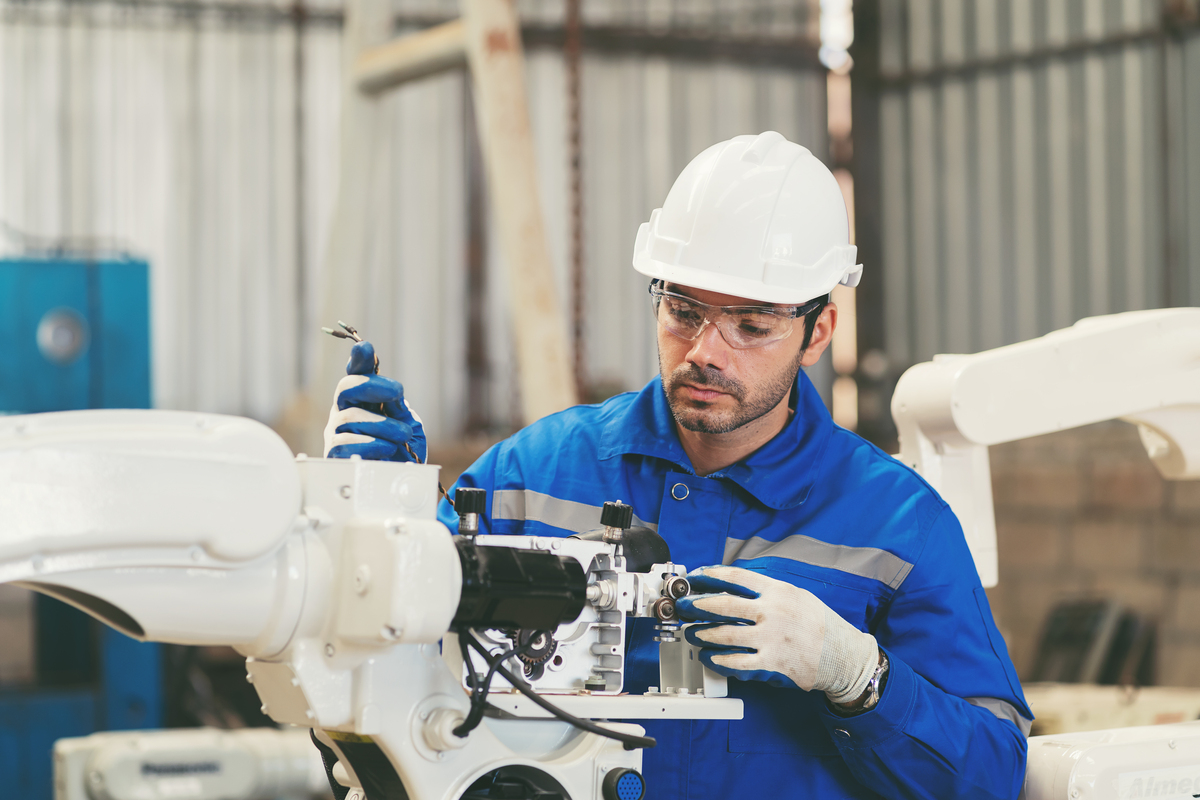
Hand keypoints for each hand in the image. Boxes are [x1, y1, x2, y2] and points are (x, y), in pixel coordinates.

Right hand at [323, 341, 426, 462]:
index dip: (359, 361)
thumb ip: (397, 406)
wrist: (401, 482)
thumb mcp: (406, 423)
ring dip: (384, 425)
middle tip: (398, 392)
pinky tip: (388, 449)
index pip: (356, 375)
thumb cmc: (401, 451)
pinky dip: (373, 444)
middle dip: (373, 385)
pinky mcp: (334, 455)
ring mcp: (336, 433)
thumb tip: (391, 388)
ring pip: (351, 418)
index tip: (365, 348)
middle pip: (346, 388)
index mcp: (361, 401)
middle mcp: (344, 412)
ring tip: (403, 435)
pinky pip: (345, 444)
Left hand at [675, 566, 878, 704]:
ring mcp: (770, 638)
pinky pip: (737, 661)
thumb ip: (769, 591)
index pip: (738, 578)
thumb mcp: (797, 596)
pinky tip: (709, 657)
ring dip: (703, 634)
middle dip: (698, 605)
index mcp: (778, 592)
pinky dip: (719, 659)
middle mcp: (772, 612)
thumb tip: (739, 586)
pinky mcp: (771, 662)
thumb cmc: (819, 625)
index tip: (697, 576)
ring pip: (726, 634)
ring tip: (692, 633)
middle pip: (725, 605)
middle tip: (684, 606)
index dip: (712, 575)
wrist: (842, 656)